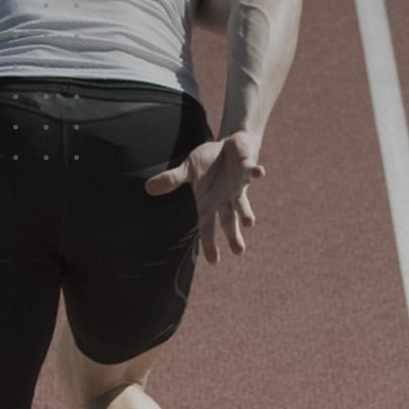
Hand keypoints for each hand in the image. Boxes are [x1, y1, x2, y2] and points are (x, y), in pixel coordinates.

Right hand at [145, 131, 264, 262]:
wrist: (229, 147)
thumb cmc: (208, 162)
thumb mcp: (187, 169)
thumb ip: (172, 180)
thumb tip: (148, 188)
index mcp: (209, 202)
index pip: (207, 226)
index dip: (210, 243)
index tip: (213, 261)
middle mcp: (226, 199)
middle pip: (229, 220)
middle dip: (233, 235)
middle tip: (238, 251)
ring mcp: (238, 186)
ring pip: (242, 203)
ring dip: (246, 212)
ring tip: (249, 223)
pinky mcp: (247, 169)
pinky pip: (252, 171)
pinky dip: (255, 172)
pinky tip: (259, 173)